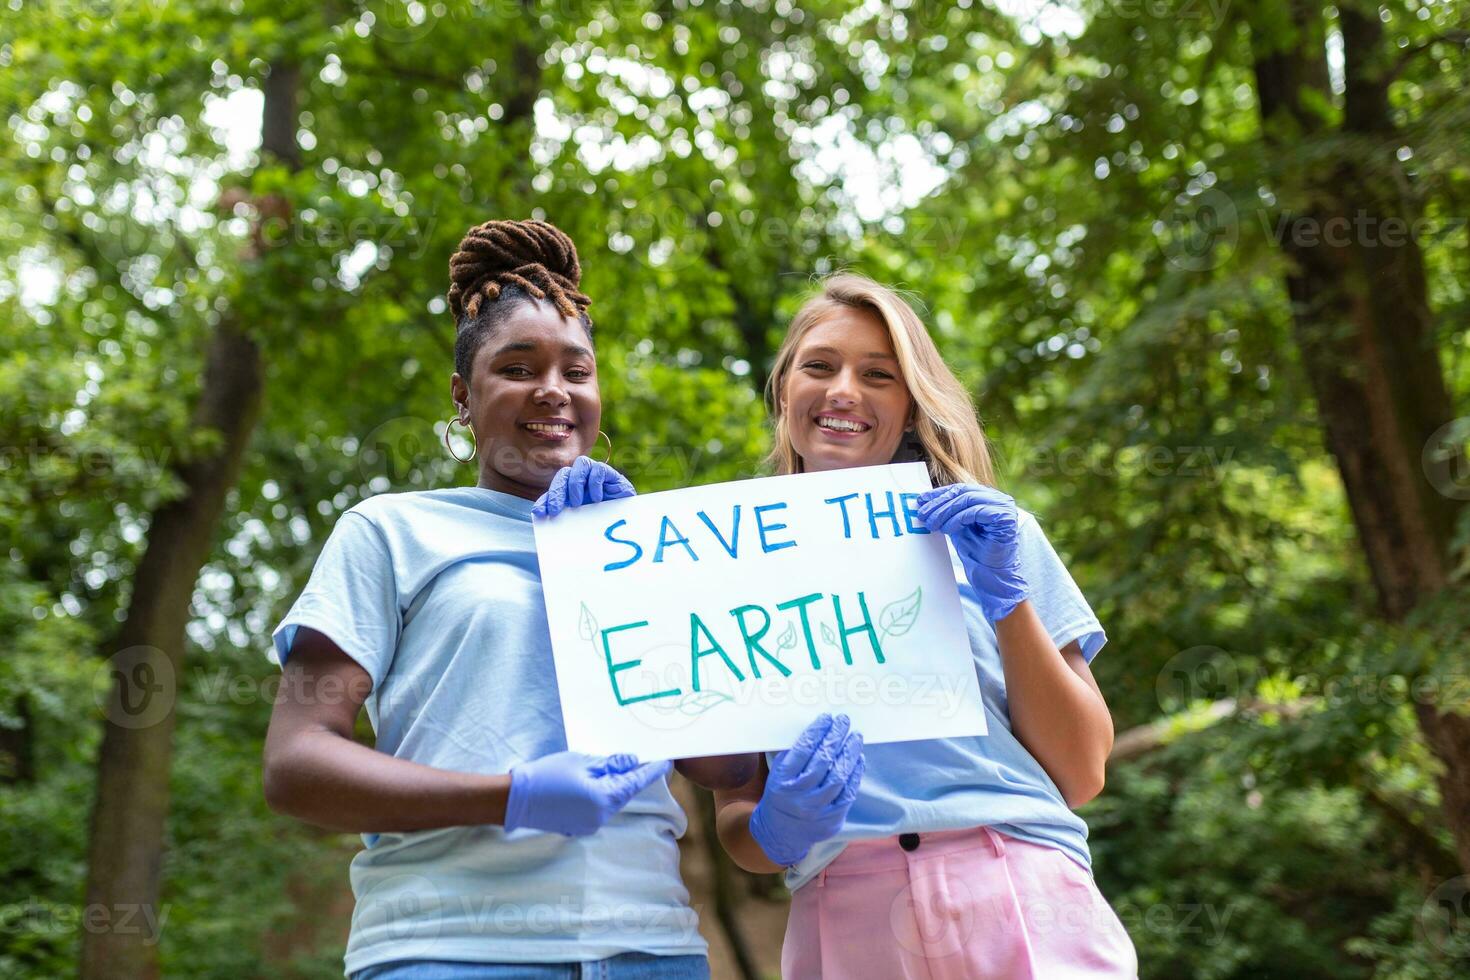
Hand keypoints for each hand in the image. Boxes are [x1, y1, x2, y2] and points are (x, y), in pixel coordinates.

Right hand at [504, 751, 670, 835]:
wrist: (515, 799)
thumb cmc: (547, 776)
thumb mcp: (581, 762)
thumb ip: (610, 764)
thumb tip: (632, 762)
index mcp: (604, 799)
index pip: (636, 783)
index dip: (652, 771)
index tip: (666, 761)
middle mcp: (601, 817)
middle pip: (624, 793)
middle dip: (632, 776)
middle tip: (641, 758)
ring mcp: (590, 824)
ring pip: (611, 801)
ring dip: (614, 785)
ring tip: (614, 766)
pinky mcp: (578, 826)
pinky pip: (598, 808)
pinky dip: (601, 794)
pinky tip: (595, 781)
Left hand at [532, 456, 635, 517]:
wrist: (628, 522)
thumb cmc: (602, 521)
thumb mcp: (579, 519)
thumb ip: (562, 514)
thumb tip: (537, 513)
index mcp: (573, 489)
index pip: (555, 488)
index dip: (545, 498)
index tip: (540, 513)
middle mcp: (583, 479)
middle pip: (564, 473)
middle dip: (557, 491)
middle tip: (555, 509)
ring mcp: (597, 475)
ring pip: (581, 464)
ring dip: (575, 483)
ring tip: (577, 503)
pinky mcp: (611, 475)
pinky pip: (599, 469)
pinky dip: (594, 482)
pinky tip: (597, 498)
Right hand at [749, 714, 864, 866]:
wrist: (781, 833)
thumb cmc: (781, 795)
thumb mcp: (778, 774)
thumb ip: (794, 754)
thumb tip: (818, 730)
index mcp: (782, 780)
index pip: (803, 750)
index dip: (817, 731)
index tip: (826, 718)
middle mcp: (799, 796)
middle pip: (823, 761)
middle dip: (835, 737)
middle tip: (844, 721)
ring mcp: (817, 810)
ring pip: (839, 776)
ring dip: (849, 753)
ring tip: (855, 736)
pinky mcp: (832, 819)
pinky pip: (848, 793)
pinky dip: (855, 774)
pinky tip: (858, 759)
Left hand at [917, 483, 1028, 622]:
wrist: (990, 573)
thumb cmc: (975, 550)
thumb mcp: (956, 525)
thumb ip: (946, 511)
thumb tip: (923, 500)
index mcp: (988, 497)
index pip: (960, 489)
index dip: (939, 494)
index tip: (921, 500)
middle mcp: (999, 499)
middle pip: (963, 492)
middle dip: (940, 503)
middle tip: (923, 514)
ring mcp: (1004, 507)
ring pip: (968, 499)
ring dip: (945, 512)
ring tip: (932, 524)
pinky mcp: (1005, 517)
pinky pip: (976, 511)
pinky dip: (958, 519)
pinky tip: (947, 529)